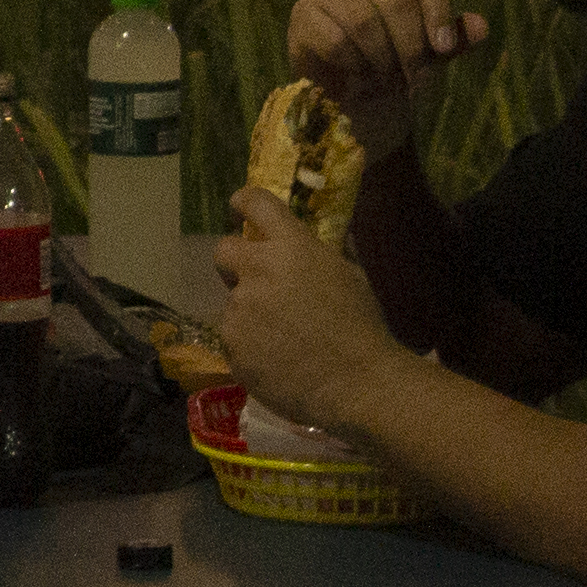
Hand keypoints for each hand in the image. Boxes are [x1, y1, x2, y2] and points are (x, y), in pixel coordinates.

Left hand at [212, 186, 403, 435]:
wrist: (358, 384)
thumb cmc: (362, 327)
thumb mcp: (350, 275)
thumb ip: (321, 252)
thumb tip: (311, 239)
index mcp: (291, 246)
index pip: (255, 202)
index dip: (243, 203)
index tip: (240, 212)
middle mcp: (258, 271)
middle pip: (224, 250)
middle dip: (236, 262)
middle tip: (257, 282)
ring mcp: (240, 310)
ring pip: (233, 302)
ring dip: (250, 313)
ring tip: (283, 339)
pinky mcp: (232, 346)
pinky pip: (234, 339)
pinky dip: (250, 347)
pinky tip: (277, 361)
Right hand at [282, 0, 487, 162]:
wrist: (355, 91)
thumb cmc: (399, 60)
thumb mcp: (434, 52)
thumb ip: (456, 38)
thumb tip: (483, 27)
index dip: (438, 14)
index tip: (444, 50)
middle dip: (410, 45)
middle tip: (415, 78)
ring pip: (363, 19)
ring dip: (381, 59)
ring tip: (386, 79)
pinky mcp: (304, 12)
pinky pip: (334, 39)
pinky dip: (354, 66)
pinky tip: (359, 78)